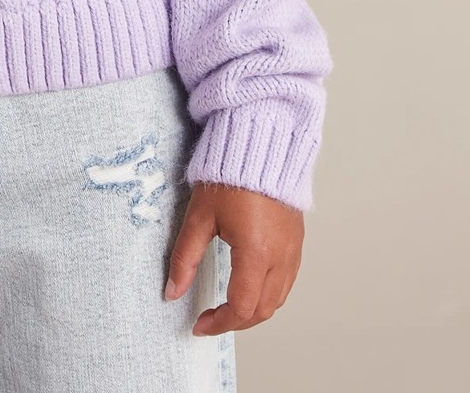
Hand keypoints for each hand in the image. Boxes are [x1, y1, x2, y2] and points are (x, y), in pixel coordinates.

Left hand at [164, 180, 303, 334]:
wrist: (260, 146)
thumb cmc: (230, 176)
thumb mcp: (200, 216)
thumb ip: (185, 257)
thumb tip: (172, 290)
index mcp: (256, 252)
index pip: (241, 307)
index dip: (219, 323)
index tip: (199, 324)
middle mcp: (280, 257)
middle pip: (262, 310)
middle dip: (235, 322)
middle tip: (210, 319)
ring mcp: (293, 250)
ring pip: (278, 299)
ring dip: (254, 311)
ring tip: (228, 307)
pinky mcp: (297, 241)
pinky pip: (287, 281)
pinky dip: (268, 294)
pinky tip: (250, 286)